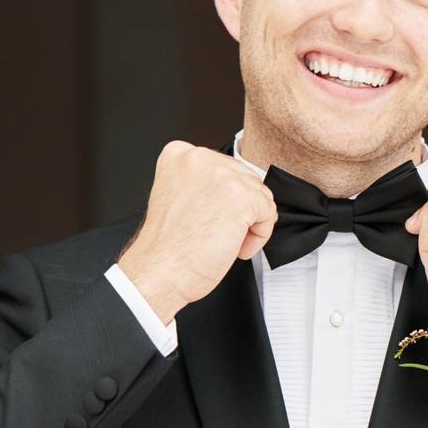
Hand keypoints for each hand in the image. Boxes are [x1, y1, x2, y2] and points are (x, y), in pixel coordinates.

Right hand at [118, 141, 277, 323]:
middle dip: (240, 210)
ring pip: (260, 195)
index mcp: (179, 154)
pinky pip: (268, 213)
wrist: (158, 273)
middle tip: (218, 233)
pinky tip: (236, 247)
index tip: (211, 218)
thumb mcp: (178, 196)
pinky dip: (259, 236)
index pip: (225, 168)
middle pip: (245, 179)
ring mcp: (221, 175)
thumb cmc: (167, 247)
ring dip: (250, 223)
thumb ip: (204, 183)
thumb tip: (238, 186)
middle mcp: (199, 157)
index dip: (224, 199)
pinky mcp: (241, 197)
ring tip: (225, 241)